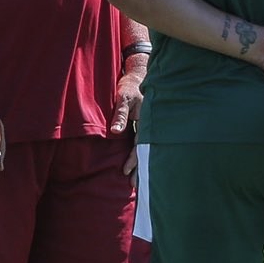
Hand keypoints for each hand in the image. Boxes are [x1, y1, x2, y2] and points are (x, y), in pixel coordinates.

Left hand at [111, 60, 145, 174]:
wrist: (136, 76)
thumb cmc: (129, 87)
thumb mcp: (123, 98)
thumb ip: (120, 115)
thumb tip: (115, 132)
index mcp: (146, 122)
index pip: (140, 146)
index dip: (133, 160)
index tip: (126, 172)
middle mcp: (148, 127)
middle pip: (145, 152)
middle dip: (141, 169)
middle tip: (135, 186)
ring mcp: (147, 128)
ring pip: (146, 150)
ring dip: (141, 165)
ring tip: (136, 182)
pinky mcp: (143, 126)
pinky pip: (143, 144)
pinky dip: (140, 156)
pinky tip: (138, 166)